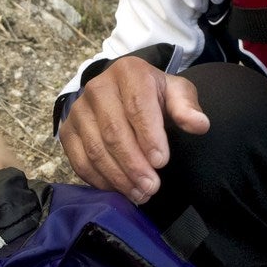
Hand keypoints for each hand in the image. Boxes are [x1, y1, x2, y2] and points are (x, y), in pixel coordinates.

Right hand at [57, 57, 208, 203]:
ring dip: (118, 176)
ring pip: (95, 150)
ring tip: (140, 194)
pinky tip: (119, 190)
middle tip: (152, 187)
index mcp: (128, 72)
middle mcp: (97, 88)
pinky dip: (99, 179)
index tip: (161, 162)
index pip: (137, 106)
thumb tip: (199, 124)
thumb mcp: (175, 93)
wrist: (120, 92)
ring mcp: (78, 111)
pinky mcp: (67, 131)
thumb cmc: (152, 96)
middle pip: (113, 132)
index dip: (149, 136)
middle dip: (134, 164)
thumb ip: (186, 107)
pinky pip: (79, 160)